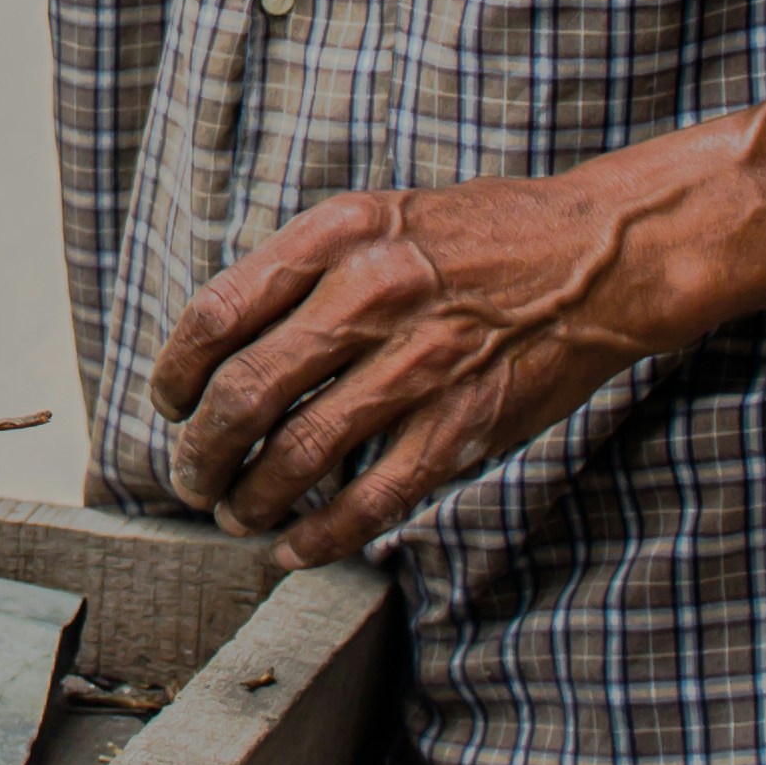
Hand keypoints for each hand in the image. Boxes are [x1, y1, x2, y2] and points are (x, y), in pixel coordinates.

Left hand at [148, 170, 703, 569]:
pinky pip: (372, 498)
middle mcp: (371, 295)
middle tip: (189, 477)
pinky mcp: (463, 426)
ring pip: (299, 454)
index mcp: (339, 235)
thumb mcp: (378, 216)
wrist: (597, 258)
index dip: (176, 372)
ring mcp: (419, 365)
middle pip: (246, 393)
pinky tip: (297, 548)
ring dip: (250, 499)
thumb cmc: (480, 236)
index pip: (218, 313)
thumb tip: (223, 341)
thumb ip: (305, 267)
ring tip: (236, 514)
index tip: (168, 403)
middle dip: (200, 451)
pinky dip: (322, 535)